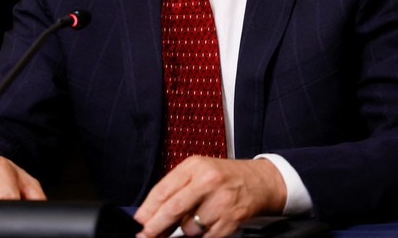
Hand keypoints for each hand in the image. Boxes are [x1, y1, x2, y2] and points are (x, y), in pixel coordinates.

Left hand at [133, 156, 285, 236]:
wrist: (258, 181)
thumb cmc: (223, 176)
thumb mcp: (198, 171)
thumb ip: (175, 188)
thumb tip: (151, 213)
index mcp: (195, 167)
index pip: (163, 190)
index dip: (148, 209)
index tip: (139, 222)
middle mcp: (208, 182)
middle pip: (173, 209)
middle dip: (156, 226)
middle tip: (147, 234)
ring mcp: (220, 202)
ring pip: (189, 228)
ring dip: (185, 230)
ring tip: (194, 218)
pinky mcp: (231, 220)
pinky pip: (206, 237)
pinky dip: (201, 235)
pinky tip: (206, 224)